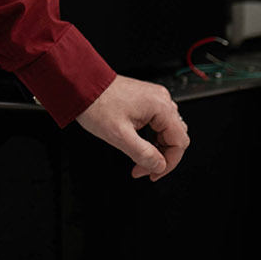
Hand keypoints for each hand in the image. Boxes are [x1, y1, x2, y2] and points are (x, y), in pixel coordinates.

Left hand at [75, 75, 189, 180]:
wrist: (81, 85)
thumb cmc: (96, 104)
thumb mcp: (119, 136)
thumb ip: (143, 154)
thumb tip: (159, 166)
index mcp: (160, 107)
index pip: (179, 142)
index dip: (168, 163)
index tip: (153, 174)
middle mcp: (161, 100)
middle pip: (175, 136)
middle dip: (161, 157)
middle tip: (143, 169)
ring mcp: (153, 98)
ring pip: (167, 131)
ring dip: (156, 148)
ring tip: (139, 159)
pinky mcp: (145, 99)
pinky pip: (157, 122)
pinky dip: (151, 137)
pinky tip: (138, 145)